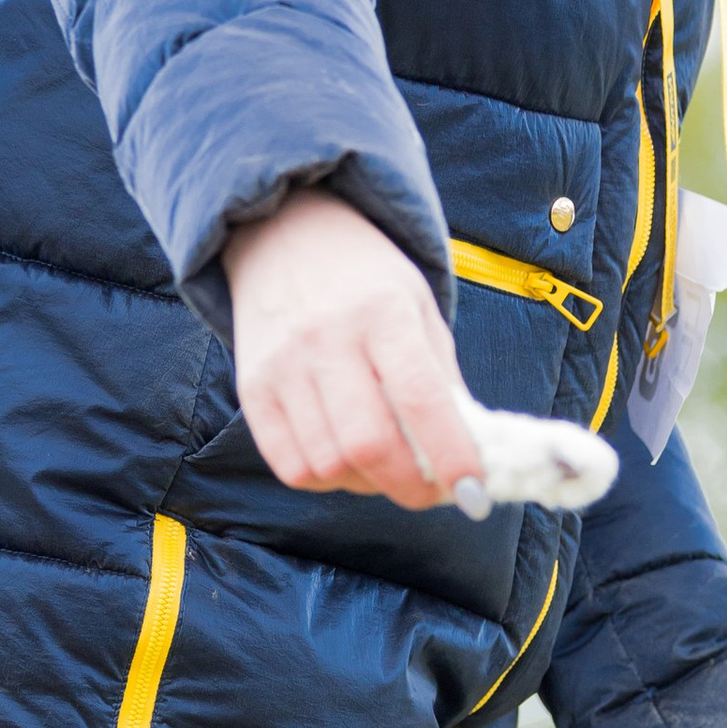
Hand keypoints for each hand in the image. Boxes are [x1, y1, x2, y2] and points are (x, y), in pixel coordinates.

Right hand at [223, 187, 484, 514]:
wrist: (286, 234)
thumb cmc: (368, 280)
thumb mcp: (419, 308)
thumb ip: (442, 379)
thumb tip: (465, 458)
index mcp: (383, 312)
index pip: (420, 398)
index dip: (452, 456)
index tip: (474, 493)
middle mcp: (326, 338)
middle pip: (368, 444)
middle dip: (410, 487)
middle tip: (432, 492)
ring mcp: (282, 366)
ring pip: (328, 465)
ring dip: (368, 484)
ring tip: (386, 468)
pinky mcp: (252, 389)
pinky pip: (290, 466)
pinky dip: (326, 480)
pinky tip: (345, 462)